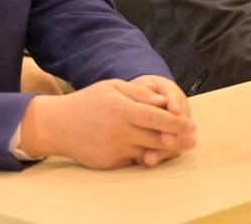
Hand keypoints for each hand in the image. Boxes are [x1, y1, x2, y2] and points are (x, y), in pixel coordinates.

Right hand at [18, 79, 196, 169]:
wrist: (57, 126)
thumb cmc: (87, 102)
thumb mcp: (112, 87)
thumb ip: (139, 93)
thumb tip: (162, 101)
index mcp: (121, 110)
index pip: (157, 118)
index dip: (177, 122)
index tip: (192, 125)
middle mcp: (119, 132)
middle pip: (157, 138)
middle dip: (178, 139)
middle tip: (193, 139)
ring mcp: (114, 149)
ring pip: (148, 152)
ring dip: (166, 150)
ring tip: (180, 146)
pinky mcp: (109, 163)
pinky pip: (133, 160)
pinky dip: (145, 155)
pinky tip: (155, 151)